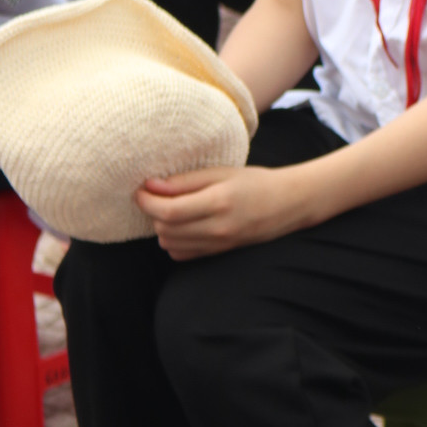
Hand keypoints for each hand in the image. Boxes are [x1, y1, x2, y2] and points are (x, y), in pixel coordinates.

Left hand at [135, 166, 302, 259]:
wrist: (287, 204)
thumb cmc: (254, 182)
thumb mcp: (220, 172)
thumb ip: (184, 181)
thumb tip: (150, 186)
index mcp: (219, 202)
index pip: (169, 211)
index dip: (146, 201)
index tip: (140, 189)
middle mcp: (217, 228)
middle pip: (165, 228)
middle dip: (152, 212)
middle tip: (157, 194)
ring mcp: (218, 244)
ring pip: (168, 243)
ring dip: (162, 226)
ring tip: (172, 208)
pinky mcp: (217, 253)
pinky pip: (180, 254)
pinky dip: (173, 240)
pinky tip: (183, 224)